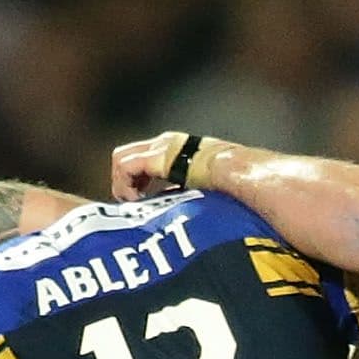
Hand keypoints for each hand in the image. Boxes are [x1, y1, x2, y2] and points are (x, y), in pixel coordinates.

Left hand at [108, 130, 264, 200]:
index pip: (144, 157)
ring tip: (132, 203)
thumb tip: (188, 216)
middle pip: (127, 155)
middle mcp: (165, 143)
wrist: (237, 173)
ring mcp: (160, 147)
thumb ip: (189, 193)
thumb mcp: (204, 186)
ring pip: (120, 158)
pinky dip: (125, 185)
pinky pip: (125, 166)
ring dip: (121, 183)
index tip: (140, 200)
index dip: (136, 179)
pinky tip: (136, 201)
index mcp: (178, 147)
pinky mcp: (157, 157)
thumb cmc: (231, 184)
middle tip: (131, 202)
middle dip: (123, 180)